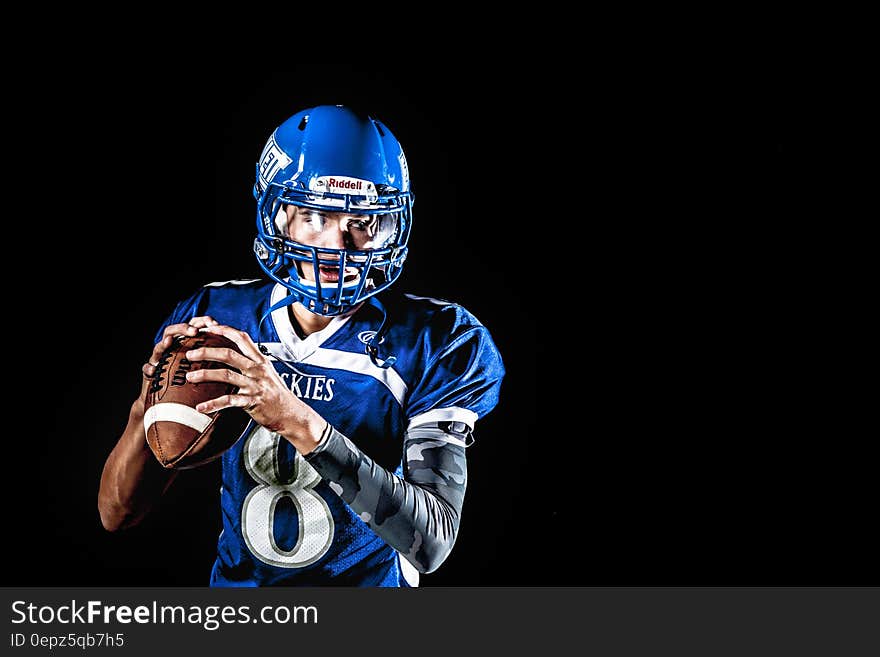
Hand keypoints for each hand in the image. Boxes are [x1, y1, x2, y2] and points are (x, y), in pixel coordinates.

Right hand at [136, 316, 219, 409]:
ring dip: (163, 344)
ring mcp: (159, 361)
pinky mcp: (151, 375)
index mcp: (187, 347)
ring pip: (158, 347)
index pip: (193, 327)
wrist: (170, 407)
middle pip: (174, 332)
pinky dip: (149, 368)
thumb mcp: (206, 372)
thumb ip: (218, 362)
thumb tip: (242, 355)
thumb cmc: (193, 388)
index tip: (213, 324)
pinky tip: (153, 370)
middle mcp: (172, 351)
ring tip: (170, 342)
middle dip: (183, 328)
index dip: (201, 323)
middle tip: (194, 331)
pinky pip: (146, 369)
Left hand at [183, 324, 326, 452]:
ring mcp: (255, 385)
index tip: (207, 328)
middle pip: (229, 354)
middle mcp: (257, 370)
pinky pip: (229, 401)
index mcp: (260, 360)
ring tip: (190, 376)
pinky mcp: (252, 402)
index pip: (242, 338)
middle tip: (190, 354)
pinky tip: (201, 408)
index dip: (224, 331)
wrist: (291, 414)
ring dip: (205, 375)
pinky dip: (213, 404)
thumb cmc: (276, 394)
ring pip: (226, 375)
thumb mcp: (267, 373)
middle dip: (207, 352)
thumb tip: (234, 354)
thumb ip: (252, 363)